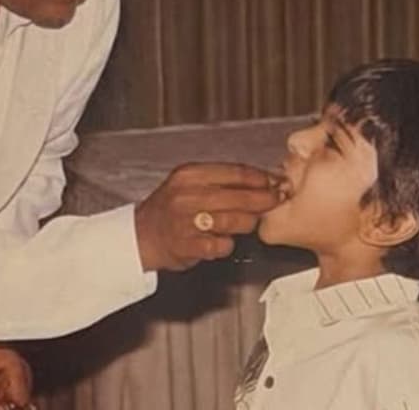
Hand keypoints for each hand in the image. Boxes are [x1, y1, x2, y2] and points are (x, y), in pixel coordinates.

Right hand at [134, 162, 279, 271]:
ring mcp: (187, 222)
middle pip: (239, 196)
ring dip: (248, 222)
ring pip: (234, 221)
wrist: (142, 235)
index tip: (275, 181)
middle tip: (276, 200)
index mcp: (189, 175)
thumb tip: (262, 179)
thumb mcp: (188, 183)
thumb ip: (220, 179)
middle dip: (264, 199)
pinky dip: (228, 243)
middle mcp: (186, 196)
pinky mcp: (188, 246)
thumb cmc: (172, 208)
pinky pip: (223, 245)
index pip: (234, 172)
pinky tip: (224, 240)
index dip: (260, 177)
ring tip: (250, 221)